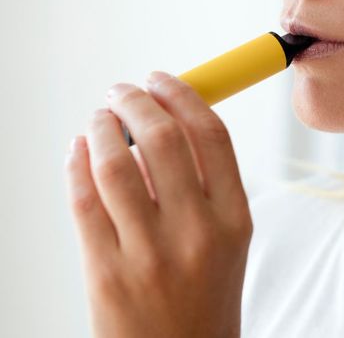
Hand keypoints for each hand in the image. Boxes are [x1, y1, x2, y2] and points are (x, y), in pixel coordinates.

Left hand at [64, 71, 252, 337]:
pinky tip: (79, 150)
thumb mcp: (228, 239)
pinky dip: (77, 164)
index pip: (211, 135)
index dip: (184, 95)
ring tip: (99, 117)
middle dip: (137, 101)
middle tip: (124, 90)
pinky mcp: (107, 274)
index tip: (163, 79)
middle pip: (164, 140)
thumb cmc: (205, 295)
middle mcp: (196, 233)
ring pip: (117, 166)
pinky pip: (84, 202)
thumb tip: (157, 128)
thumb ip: (203, 184)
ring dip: (102, 128)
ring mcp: (149, 255)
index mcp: (234, 218)